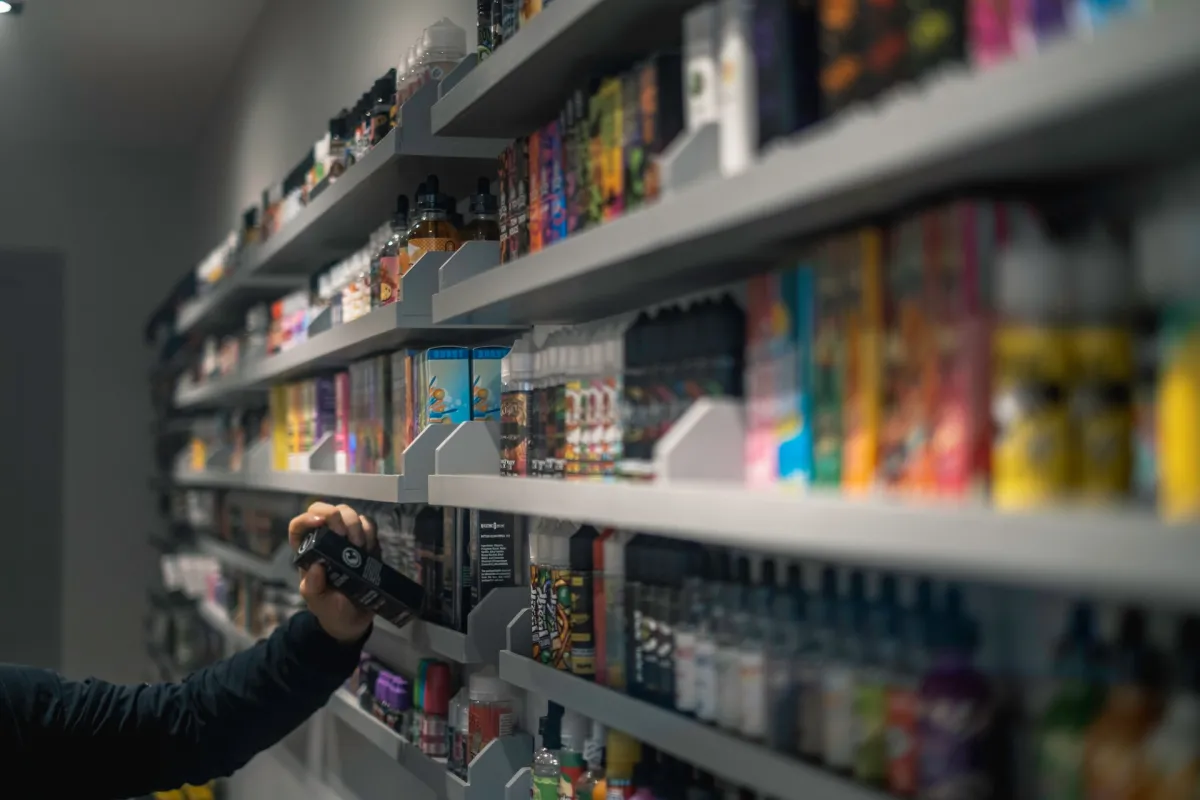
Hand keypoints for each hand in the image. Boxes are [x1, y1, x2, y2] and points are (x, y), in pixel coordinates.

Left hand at [288, 502, 376, 643]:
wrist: (353, 620)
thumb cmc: (330, 610)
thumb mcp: (318, 603)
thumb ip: (312, 588)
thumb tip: (316, 567)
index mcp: (308, 552)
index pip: (299, 526)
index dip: (307, 518)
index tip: (321, 523)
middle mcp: (325, 540)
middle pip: (326, 511)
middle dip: (338, 517)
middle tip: (345, 536)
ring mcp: (346, 539)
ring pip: (348, 514)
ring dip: (356, 525)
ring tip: (360, 547)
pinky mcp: (364, 542)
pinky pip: (367, 524)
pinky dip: (370, 531)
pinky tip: (370, 548)